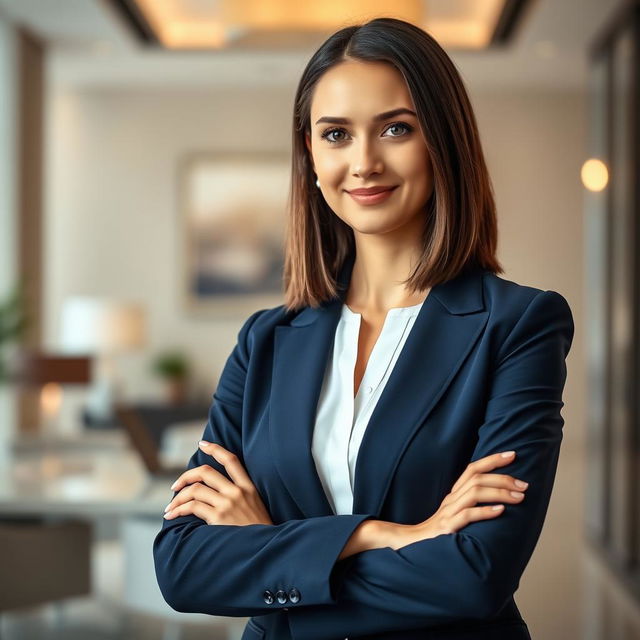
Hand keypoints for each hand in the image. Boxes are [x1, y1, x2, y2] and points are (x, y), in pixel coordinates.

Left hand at [163, 440, 272, 525]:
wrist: (266, 551)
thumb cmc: (258, 533)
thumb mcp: (256, 507)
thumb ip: (240, 497)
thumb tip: (214, 492)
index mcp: (249, 487)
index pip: (231, 460)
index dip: (215, 449)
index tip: (202, 444)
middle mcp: (238, 492)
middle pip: (206, 472)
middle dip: (186, 476)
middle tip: (175, 485)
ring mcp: (228, 504)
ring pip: (195, 489)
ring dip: (177, 497)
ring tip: (170, 508)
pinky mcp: (218, 517)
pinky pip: (192, 506)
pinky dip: (178, 509)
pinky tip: (172, 515)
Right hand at [386, 451, 529, 549]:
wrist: (412, 546)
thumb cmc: (440, 534)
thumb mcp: (456, 515)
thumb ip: (472, 506)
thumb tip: (501, 501)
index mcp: (454, 494)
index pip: (472, 469)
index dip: (492, 459)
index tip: (512, 454)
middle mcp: (451, 499)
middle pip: (476, 478)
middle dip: (503, 478)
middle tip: (524, 485)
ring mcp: (448, 513)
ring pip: (474, 493)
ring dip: (499, 493)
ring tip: (519, 497)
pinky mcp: (447, 528)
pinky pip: (467, 516)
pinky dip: (485, 512)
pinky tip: (500, 511)